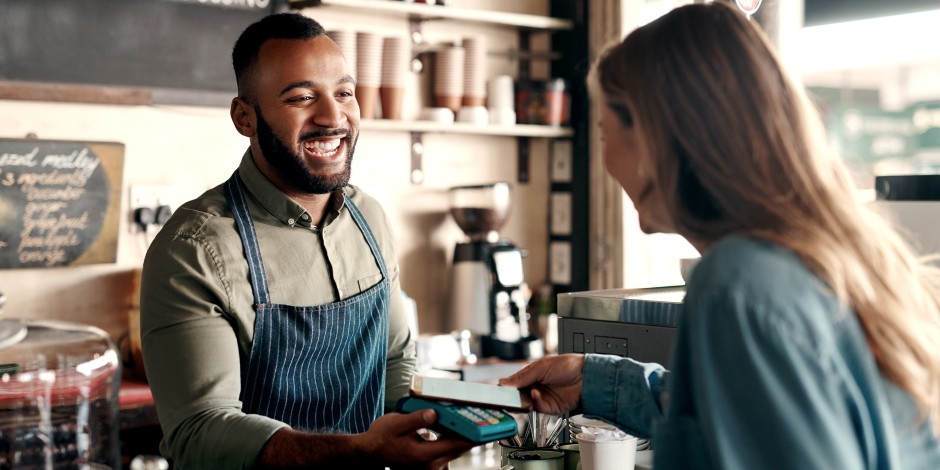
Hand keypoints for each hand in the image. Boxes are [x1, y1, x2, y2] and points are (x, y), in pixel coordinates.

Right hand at [361, 410, 475, 469]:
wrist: (370, 453)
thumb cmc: (382, 437)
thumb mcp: (396, 423)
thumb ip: (416, 419)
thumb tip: (434, 413)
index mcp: (423, 455)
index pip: (456, 444)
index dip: (473, 435)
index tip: (486, 425)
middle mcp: (430, 465)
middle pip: (459, 448)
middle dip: (469, 433)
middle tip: (480, 416)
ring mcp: (430, 468)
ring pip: (454, 451)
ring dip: (460, 438)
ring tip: (468, 422)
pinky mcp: (429, 466)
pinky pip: (447, 454)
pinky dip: (451, 442)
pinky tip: (452, 429)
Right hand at [499, 354, 584, 414]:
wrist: (586, 376)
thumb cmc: (568, 366)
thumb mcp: (541, 367)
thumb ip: (522, 376)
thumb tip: (504, 382)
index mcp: (532, 375)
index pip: (514, 383)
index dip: (506, 387)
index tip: (497, 390)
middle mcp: (535, 387)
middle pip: (518, 396)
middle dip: (511, 397)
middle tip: (505, 397)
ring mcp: (542, 398)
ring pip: (526, 404)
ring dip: (522, 401)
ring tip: (520, 396)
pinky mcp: (550, 408)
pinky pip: (538, 408)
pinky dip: (535, 402)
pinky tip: (535, 394)